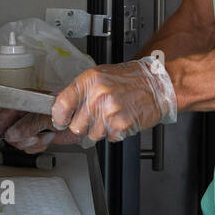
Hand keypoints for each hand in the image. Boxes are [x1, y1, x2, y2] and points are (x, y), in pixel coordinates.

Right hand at [0, 109, 83, 154]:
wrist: (84, 118)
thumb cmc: (70, 108)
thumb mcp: (47, 115)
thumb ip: (29, 124)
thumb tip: (11, 134)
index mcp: (25, 102)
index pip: (3, 116)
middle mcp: (26, 113)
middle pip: (10, 132)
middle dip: (22, 140)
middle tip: (35, 137)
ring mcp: (32, 124)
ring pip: (20, 142)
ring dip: (33, 143)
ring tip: (46, 135)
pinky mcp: (39, 134)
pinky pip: (31, 147)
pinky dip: (39, 146)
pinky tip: (48, 138)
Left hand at [51, 51, 176, 144]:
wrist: (156, 84)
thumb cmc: (128, 80)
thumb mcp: (99, 76)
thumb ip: (78, 92)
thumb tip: (58, 107)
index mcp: (89, 81)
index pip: (61, 106)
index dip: (59, 117)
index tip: (61, 120)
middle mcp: (98, 96)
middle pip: (75, 126)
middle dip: (82, 125)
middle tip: (94, 116)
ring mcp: (109, 112)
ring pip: (91, 135)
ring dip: (99, 130)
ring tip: (110, 114)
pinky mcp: (121, 126)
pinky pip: (108, 138)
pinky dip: (113, 133)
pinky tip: (119, 119)